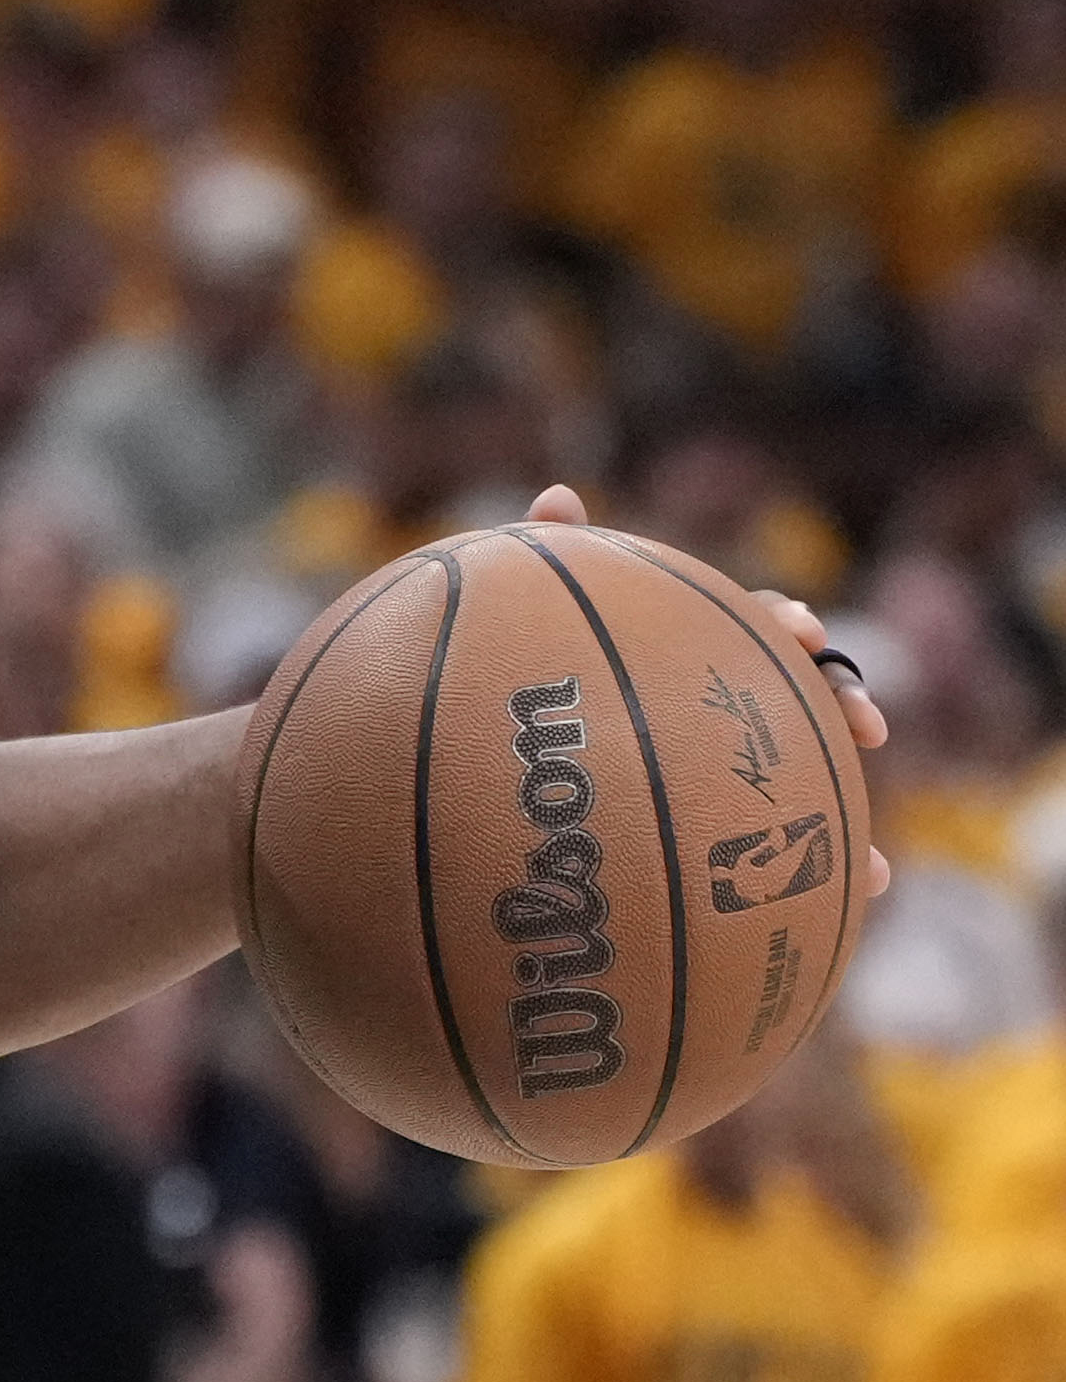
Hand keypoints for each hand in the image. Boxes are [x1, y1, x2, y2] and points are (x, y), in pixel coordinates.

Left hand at [524, 484, 894, 892]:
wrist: (513, 775)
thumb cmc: (534, 680)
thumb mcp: (534, 623)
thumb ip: (552, 563)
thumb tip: (556, 493)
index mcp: (699, 652)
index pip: (755, 627)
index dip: (784, 625)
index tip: (796, 631)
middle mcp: (730, 705)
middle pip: (803, 696)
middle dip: (838, 702)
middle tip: (860, 722)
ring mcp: (736, 765)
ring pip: (809, 778)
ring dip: (844, 803)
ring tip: (869, 838)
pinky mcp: (729, 826)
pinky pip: (787, 854)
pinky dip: (835, 871)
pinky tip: (865, 888)